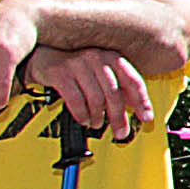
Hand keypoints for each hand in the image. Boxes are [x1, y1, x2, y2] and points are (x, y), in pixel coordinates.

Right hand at [29, 47, 153, 140]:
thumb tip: (136, 105)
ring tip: (97, 124)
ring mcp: (78, 64)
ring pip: (95, 98)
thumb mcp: (100, 72)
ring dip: (98, 117)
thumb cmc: (76, 66)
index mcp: (111, 57)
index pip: (133, 80)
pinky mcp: (60, 73)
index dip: (142, 101)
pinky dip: (81, 114)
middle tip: (121, 132)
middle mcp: (97, 58)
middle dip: (119, 117)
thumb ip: (118, 86)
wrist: (43, 56)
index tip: (146, 117)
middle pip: (114, 93)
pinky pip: (75, 99)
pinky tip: (83, 120)